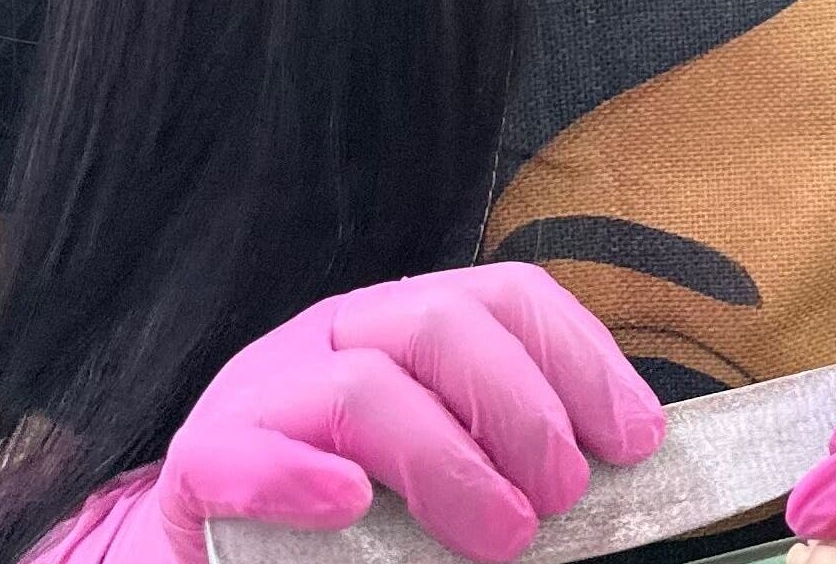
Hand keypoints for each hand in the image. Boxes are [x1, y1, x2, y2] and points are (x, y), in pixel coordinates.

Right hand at [31, 263, 667, 563]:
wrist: (208, 559)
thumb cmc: (348, 527)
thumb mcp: (443, 479)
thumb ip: (511, 462)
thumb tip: (618, 470)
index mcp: (402, 332)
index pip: (504, 298)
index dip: (581, 359)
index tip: (636, 439)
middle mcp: (332, 340)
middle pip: (441, 325)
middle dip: (524, 408)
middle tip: (563, 496)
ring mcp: (260, 395)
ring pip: (362, 383)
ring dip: (449, 461)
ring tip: (503, 534)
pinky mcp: (198, 465)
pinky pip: (244, 451)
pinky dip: (301, 476)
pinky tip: (349, 506)